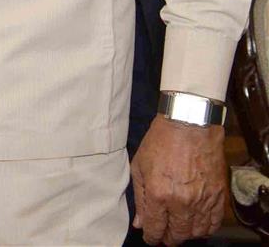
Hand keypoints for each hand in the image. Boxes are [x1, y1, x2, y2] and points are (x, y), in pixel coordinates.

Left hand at [131, 115, 226, 244]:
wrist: (189, 123)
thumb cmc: (161, 141)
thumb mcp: (139, 166)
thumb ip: (140, 198)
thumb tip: (140, 223)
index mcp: (159, 194)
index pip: (156, 228)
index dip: (152, 236)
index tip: (150, 237)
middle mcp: (182, 202)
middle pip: (178, 234)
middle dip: (169, 238)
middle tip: (164, 235)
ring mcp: (203, 200)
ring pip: (197, 232)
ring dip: (187, 234)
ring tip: (179, 228)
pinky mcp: (219, 195)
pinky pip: (214, 222)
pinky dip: (206, 227)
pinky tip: (197, 224)